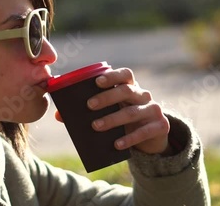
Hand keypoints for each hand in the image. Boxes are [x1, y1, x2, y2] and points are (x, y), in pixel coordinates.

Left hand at [55, 68, 170, 154]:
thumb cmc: (123, 119)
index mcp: (130, 87)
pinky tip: (117, 144)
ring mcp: (154, 110)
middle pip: (126, 91)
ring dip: (112, 119)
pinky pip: (145, 131)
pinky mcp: (161, 126)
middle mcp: (143, 95)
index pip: (125, 75)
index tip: (97, 82)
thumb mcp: (109, 112)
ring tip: (96, 126)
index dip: (112, 76)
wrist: (151, 137)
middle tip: (89, 105)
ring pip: (132, 112)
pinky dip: (130, 138)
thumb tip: (58, 115)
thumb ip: (87, 111)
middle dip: (106, 97)